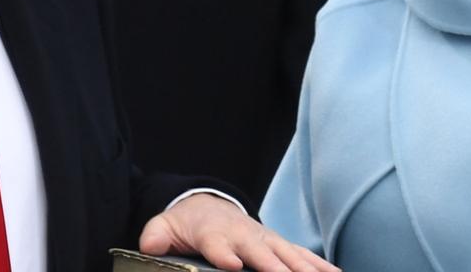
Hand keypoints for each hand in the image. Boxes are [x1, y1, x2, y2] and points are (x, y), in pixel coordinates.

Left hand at [139, 194, 339, 271]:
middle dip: (275, 267)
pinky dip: (320, 265)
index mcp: (213, 232)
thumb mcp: (165, 227)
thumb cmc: (187, 224)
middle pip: (261, 252)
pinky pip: (302, 256)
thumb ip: (156, 236)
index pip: (218, 243)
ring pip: (287, 255)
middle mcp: (243, 235)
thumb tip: (149, 245)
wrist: (208, 206)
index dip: (224, 253)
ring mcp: (265, 239)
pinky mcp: (279, 244)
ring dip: (304, 269)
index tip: (232, 264)